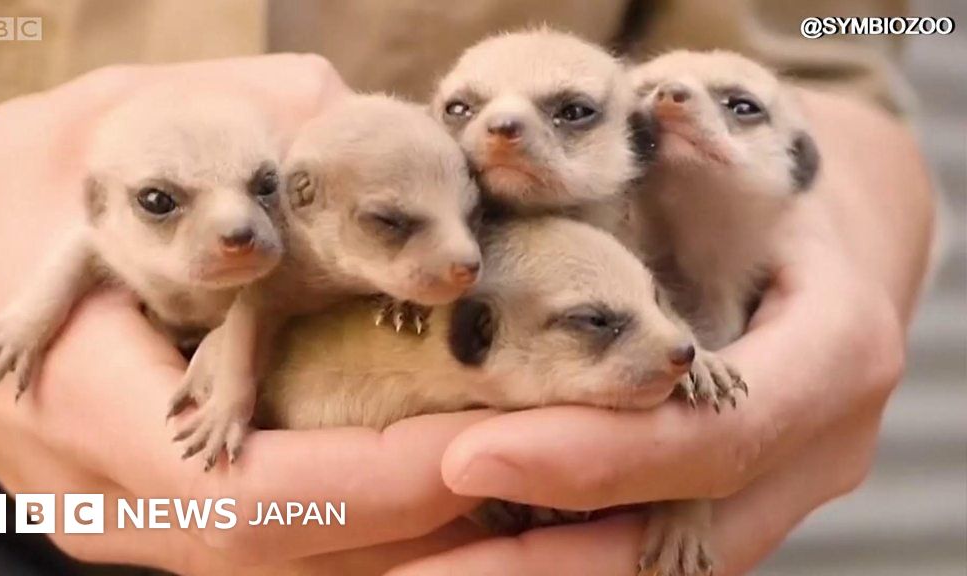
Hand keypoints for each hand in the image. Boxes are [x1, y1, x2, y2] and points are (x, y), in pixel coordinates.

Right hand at [0, 55, 491, 574]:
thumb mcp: (92, 133)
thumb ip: (229, 119)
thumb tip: (353, 117)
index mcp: (85, 409)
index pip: (250, 495)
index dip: (377, 484)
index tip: (487, 441)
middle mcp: (117, 500)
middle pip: (293, 559)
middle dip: (432, 534)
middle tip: (559, 489)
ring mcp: (140, 522)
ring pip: (300, 570)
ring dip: (423, 546)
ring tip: (540, 511)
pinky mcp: (165, 514)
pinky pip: (288, 546)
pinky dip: (379, 527)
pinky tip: (455, 492)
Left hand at [389, 90, 932, 574]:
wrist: (822, 228)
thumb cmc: (758, 174)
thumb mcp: (718, 150)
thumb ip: (640, 186)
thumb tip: (497, 165)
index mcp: (834, 346)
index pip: (715, 432)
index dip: (593, 456)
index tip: (463, 460)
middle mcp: (820, 441)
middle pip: (683, 534)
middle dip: (541, 561)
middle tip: (415, 571)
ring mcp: (782, 484)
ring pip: (661, 562)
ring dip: (536, 571)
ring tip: (420, 572)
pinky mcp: (736, 499)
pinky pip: (648, 545)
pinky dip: (557, 553)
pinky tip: (468, 546)